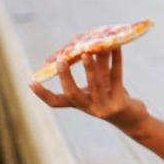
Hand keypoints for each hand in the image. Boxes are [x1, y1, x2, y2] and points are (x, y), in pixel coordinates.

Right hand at [29, 48, 146, 130]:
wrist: (133, 119)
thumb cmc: (113, 96)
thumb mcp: (101, 82)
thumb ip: (96, 65)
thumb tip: (91, 44)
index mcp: (80, 103)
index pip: (56, 102)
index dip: (43, 94)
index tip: (30, 82)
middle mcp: (89, 107)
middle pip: (72, 94)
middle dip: (66, 77)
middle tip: (60, 60)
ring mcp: (104, 107)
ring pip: (95, 86)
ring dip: (90, 68)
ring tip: (86, 53)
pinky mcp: (120, 103)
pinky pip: (116, 78)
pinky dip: (116, 60)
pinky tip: (116, 46)